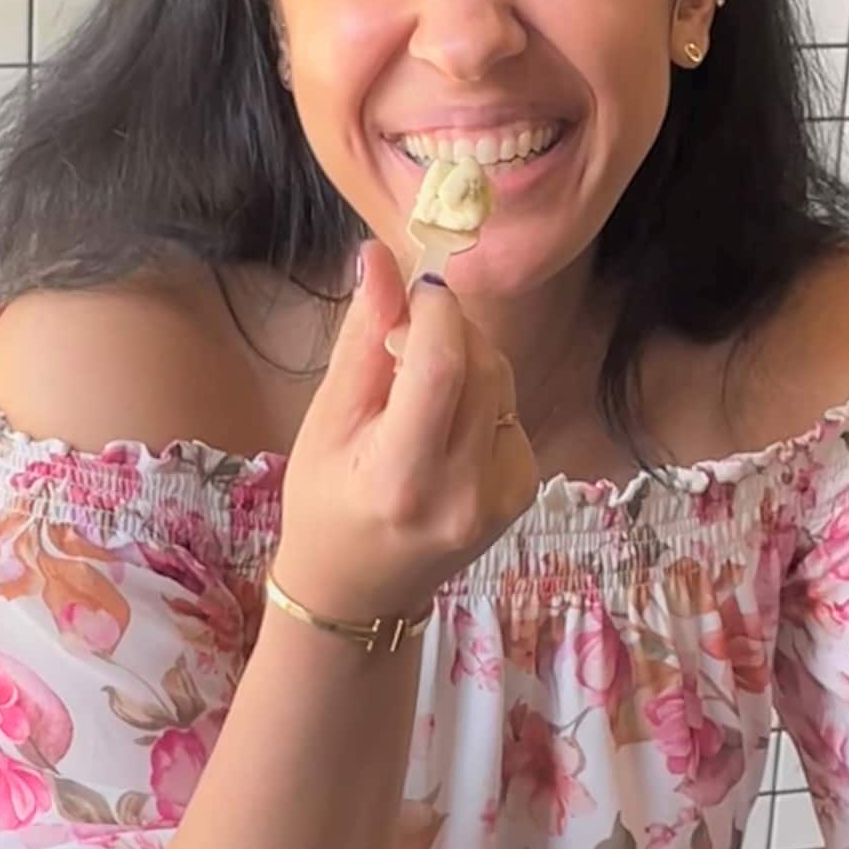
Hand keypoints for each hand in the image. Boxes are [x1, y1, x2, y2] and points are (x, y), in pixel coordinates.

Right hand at [274, 242, 537, 619]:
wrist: (359, 591)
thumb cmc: (324, 503)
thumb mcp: (327, 419)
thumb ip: (362, 339)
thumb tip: (381, 257)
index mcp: (400, 476)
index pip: (441, 366)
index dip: (434, 311)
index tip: (413, 292)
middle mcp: (463, 491)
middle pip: (480, 364)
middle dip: (448, 328)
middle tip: (404, 337)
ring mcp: (502, 496)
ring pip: (500, 381)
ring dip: (464, 360)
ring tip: (417, 391)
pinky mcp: (523, 491)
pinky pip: (508, 411)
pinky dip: (479, 398)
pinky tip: (444, 427)